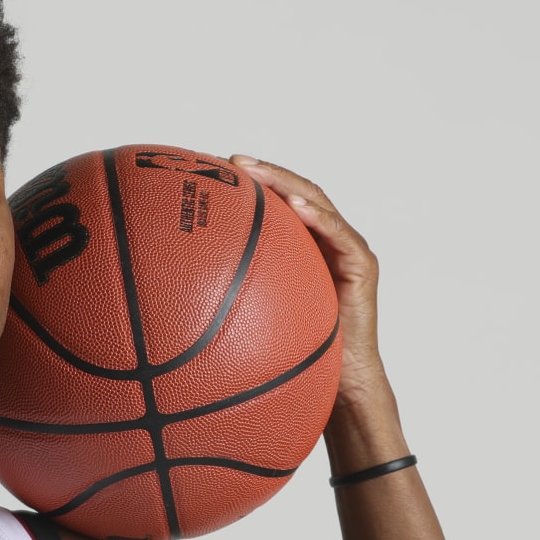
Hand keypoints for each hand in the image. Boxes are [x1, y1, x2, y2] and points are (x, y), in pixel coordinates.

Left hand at [230, 156, 385, 403]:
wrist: (338, 379)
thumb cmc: (297, 348)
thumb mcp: (257, 312)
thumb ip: (233, 291)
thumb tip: (176, 291)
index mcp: (306, 245)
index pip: (281, 201)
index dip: (255, 182)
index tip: (219, 169)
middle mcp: (328, 240)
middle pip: (299, 192)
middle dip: (267, 172)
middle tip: (233, 160)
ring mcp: (349, 249)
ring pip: (318, 203)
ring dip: (287, 183)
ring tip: (258, 171)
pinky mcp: (362, 265)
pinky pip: (340, 235)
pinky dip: (319, 217)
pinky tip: (297, 207)